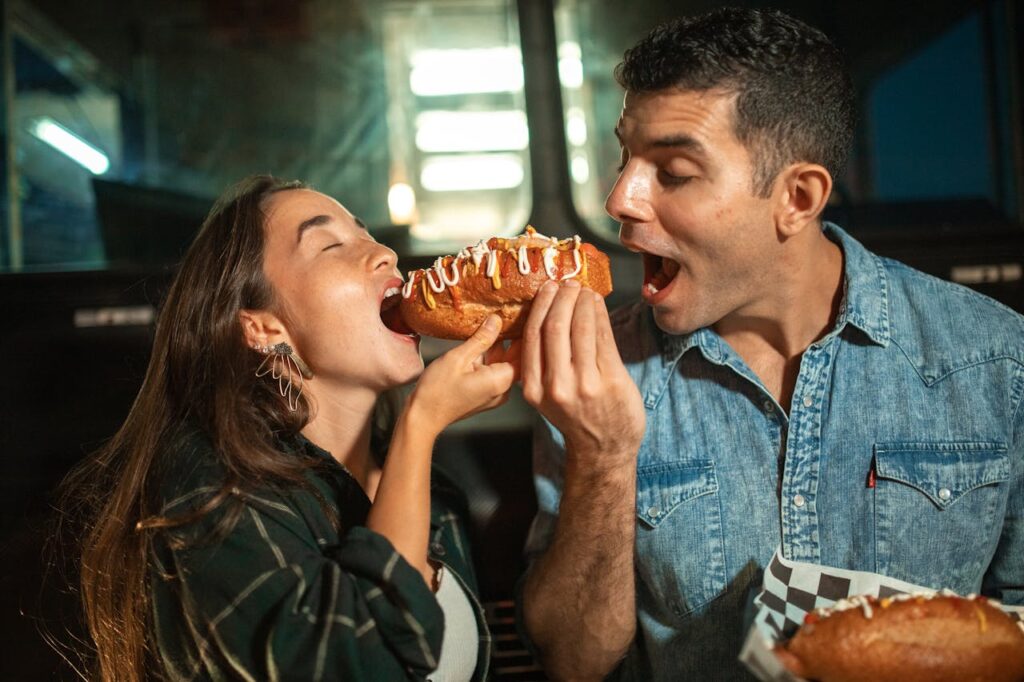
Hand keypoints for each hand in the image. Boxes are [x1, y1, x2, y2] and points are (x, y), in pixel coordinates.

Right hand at [407, 315, 517, 437]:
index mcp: (501, 380)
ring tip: (492, 321)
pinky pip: (492, 370)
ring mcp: (494, 393)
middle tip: (507, 312)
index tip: (522, 314)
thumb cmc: (437, 391)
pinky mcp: (485, 394)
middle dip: (511, 336)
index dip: (524, 332)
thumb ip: (481, 338)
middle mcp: (503, 389)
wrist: (423, 417)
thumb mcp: (458, 357)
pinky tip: (480, 340)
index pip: (524, 352)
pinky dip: (488, 356)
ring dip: (497, 345)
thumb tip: (497, 320)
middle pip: (515, 358)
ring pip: (502, 363)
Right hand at [521, 281, 644, 468]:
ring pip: (580, 328)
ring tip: (584, 290)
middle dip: (562, 298)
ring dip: (582, 302)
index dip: (542, 305)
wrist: (604, 449)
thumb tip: (549, 313)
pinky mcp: (611, 380)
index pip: (533, 335)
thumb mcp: (548, 395)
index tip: (548, 288)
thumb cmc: (577, 417)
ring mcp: (585, 384)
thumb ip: (544, 362)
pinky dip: (600, 315)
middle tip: (568, 283)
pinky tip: (597, 304)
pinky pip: (604, 337)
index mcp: (534, 389)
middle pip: (555, 327)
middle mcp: (556, 386)